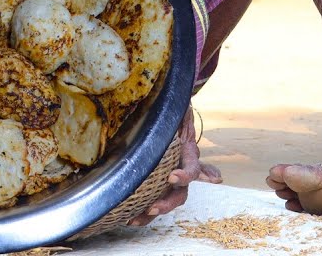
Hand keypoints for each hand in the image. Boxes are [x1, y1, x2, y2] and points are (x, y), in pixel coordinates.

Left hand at [126, 109, 222, 225]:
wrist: (165, 101)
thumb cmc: (170, 103)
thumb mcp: (175, 106)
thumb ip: (179, 112)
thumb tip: (181, 127)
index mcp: (188, 149)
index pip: (193, 167)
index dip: (185, 175)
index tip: (171, 177)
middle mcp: (181, 164)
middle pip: (180, 191)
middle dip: (166, 203)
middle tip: (151, 209)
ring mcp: (170, 171)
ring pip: (167, 198)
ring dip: (153, 211)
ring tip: (135, 219)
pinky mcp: (154, 174)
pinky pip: (151, 194)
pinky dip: (142, 209)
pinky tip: (129, 219)